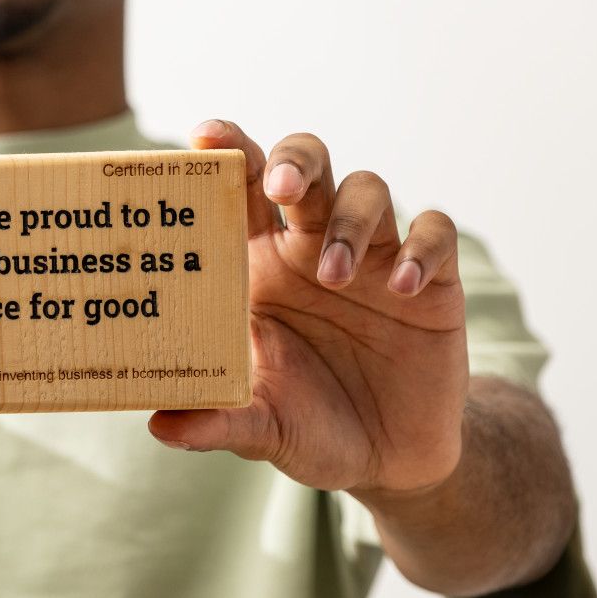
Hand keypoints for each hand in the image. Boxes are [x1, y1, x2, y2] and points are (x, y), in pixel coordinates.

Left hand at [148, 120, 468, 496]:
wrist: (389, 462)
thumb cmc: (312, 427)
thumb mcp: (263, 429)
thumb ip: (218, 422)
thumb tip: (161, 427)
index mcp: (264, 263)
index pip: (243, 187)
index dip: (229, 151)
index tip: (206, 135)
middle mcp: (316, 246)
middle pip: (308, 164)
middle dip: (294, 161)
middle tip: (281, 188)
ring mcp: (376, 258)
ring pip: (368, 189)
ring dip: (350, 219)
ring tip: (334, 275)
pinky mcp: (432, 282)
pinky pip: (435, 234)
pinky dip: (420, 248)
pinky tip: (401, 287)